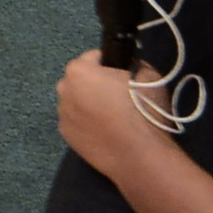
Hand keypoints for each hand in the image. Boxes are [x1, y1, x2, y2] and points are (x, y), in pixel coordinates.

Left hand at [56, 47, 178, 179]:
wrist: (140, 155)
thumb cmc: (143, 110)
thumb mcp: (149, 75)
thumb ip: (134, 65)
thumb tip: (130, 67)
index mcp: (78, 71)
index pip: (93, 58)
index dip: (110, 65)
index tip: (123, 77)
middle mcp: (64, 90)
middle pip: (80, 80)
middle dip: (96, 84)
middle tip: (118, 97)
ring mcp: (63, 115)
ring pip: (77, 102)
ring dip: (89, 104)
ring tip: (113, 118)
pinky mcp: (67, 137)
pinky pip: (77, 121)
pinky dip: (87, 123)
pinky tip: (106, 132)